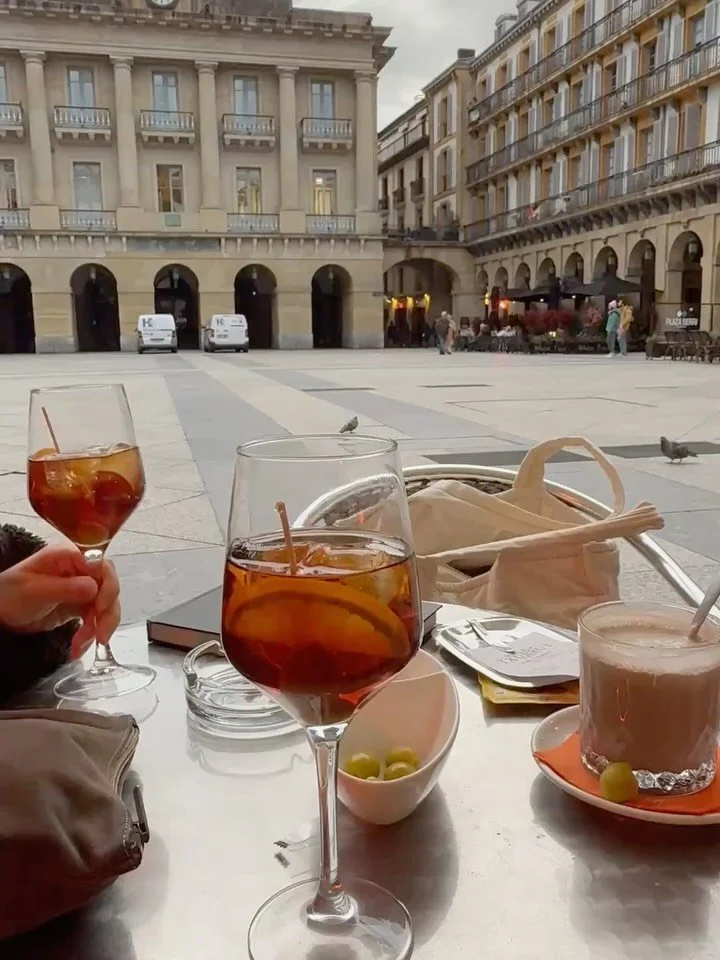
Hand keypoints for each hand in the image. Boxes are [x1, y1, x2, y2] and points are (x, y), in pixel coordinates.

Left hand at [0, 544, 120, 658]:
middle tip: (100, 635)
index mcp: (69, 557)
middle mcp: (80, 570)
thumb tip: (95, 588)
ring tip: (81, 645)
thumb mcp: (34, 590)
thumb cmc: (9, 594)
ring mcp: (81, 587)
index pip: (102, 566)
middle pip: (108, 587)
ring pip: (105, 606)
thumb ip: (66, 588)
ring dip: (98, 627)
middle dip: (107, 613)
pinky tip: (78, 647)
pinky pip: (94, 618)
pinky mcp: (79, 605)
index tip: (101, 607)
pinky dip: (89, 634)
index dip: (108, 586)